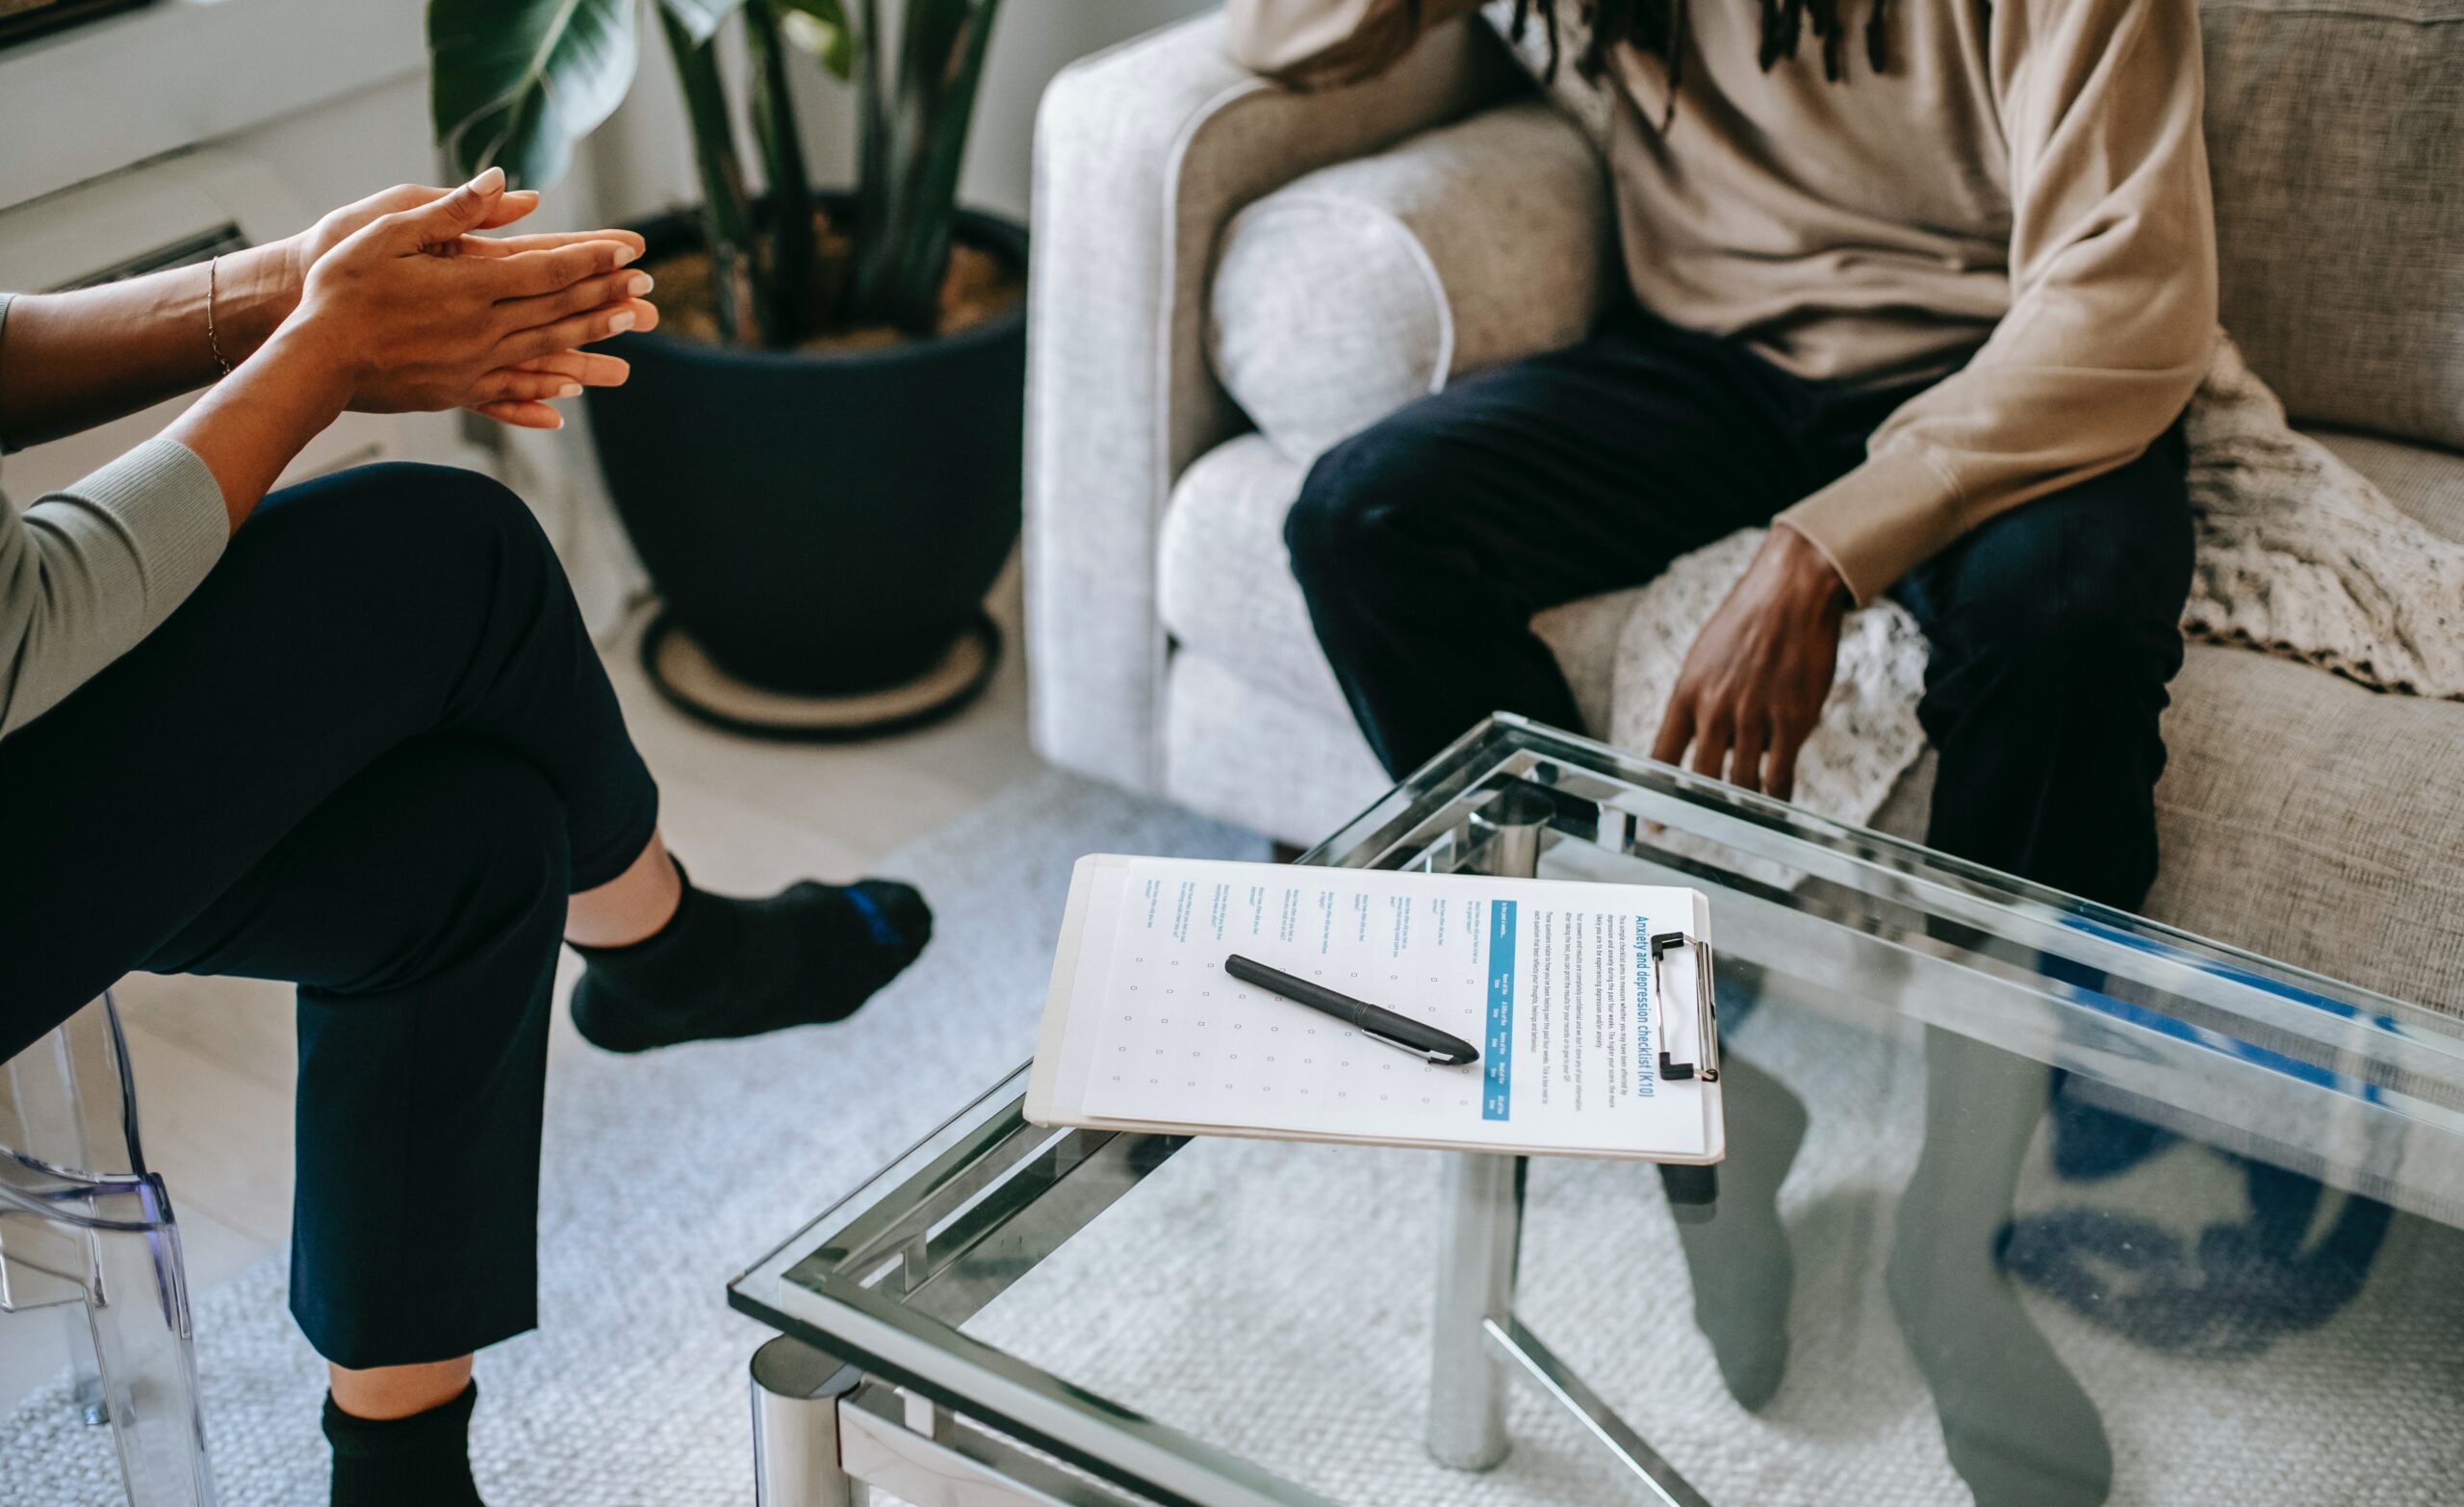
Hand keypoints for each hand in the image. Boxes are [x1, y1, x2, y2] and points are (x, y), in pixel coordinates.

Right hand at [280, 169, 655, 424]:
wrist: (312, 358)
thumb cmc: (340, 287)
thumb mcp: (388, 232)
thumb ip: (450, 209)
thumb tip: (502, 181)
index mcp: (469, 287)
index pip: (548, 269)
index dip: (594, 259)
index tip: (632, 251)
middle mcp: (481, 329)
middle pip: (558, 310)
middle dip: (607, 295)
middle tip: (649, 288)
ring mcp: (473, 365)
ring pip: (546, 348)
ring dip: (592, 336)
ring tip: (630, 326)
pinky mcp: (457, 391)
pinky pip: (512, 390)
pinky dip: (546, 388)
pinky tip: (570, 391)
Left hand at [1650, 525, 1850, 799]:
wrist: (1791, 593)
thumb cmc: (1747, 622)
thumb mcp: (1704, 657)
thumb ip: (1696, 699)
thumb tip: (1693, 737)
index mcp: (1687, 693)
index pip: (1662, 756)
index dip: (1658, 793)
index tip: (1655, 820)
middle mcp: (1715, 709)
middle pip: (1702, 779)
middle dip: (1703, 808)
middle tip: (1708, 826)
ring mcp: (1754, 717)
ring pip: (1742, 783)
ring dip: (1744, 805)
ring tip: (1746, 818)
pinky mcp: (1792, 721)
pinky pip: (1780, 775)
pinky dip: (1778, 797)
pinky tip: (1777, 804)